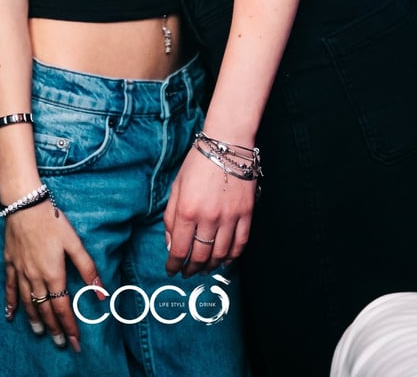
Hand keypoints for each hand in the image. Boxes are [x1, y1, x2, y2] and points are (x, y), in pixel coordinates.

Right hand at [3, 198, 101, 353]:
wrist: (25, 204)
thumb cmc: (51, 220)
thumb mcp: (74, 242)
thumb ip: (87, 268)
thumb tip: (100, 292)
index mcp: (53, 274)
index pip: (63, 308)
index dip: (69, 326)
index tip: (74, 342)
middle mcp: (36, 277)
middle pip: (45, 309)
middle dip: (54, 328)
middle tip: (60, 343)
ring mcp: (21, 271)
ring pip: (28, 303)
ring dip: (34, 320)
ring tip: (39, 333)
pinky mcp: (11, 263)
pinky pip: (10, 288)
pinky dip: (10, 303)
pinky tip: (10, 314)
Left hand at [164, 145, 255, 278]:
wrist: (227, 144)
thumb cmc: (199, 162)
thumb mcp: (177, 186)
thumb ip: (170, 217)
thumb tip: (170, 244)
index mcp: (188, 209)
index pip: (179, 249)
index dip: (173, 264)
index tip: (171, 269)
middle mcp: (209, 217)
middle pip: (200, 256)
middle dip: (191, 269)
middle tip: (187, 272)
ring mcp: (230, 217)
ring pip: (220, 254)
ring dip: (210, 266)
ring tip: (203, 268)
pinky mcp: (246, 215)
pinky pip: (240, 244)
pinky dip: (231, 257)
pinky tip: (224, 260)